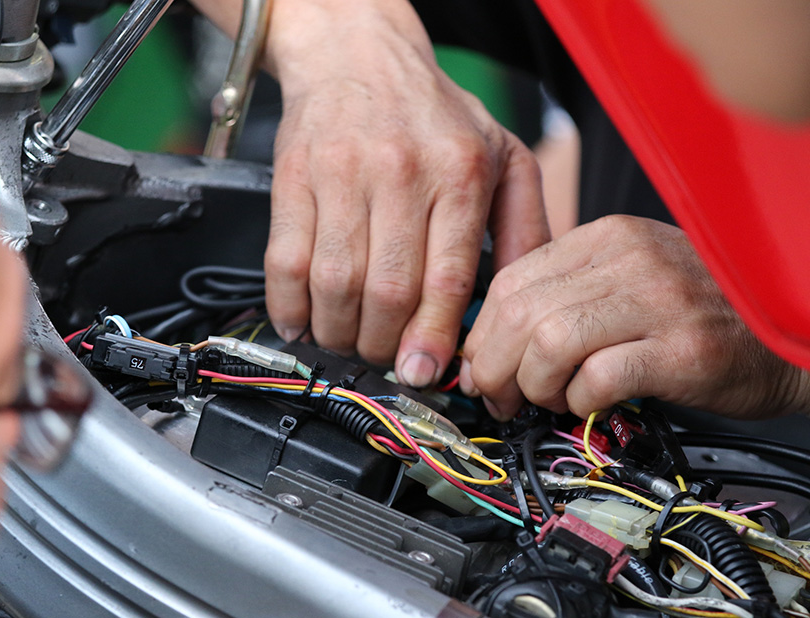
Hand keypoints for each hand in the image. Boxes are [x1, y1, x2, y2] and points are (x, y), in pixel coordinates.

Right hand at [258, 0, 548, 386]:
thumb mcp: (503, 156)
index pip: (447, 278)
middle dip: (384, 343)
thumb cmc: (433, 114)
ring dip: (337, 331)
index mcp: (459, 173)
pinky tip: (301, 320)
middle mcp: (401, 172)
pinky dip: (288, 305)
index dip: (432, 337)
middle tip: (385, 357)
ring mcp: (341, 174)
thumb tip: (525, 299)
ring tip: (346, 339)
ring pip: (334, 283)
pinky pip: (284, 259)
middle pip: (388, 291)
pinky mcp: (293, 177)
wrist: (357, 53)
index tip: (424, 372)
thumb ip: (526, 227)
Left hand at [459, 215, 809, 423]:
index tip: (481, 366)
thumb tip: (493, 340)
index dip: (483, 333)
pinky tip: (589, 404)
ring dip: (534, 386)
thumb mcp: (629, 279)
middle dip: (494, 366)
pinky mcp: (683, 349)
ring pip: (550, 343)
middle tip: (502, 397)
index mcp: (607, 237)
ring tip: (549, 401)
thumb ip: (568, 295)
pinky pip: (599, 377)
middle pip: (520, 312)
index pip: (511, 279)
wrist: (787, 339)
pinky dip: (579, 401)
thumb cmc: (701, 313)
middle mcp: (629, 259)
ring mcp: (659, 300)